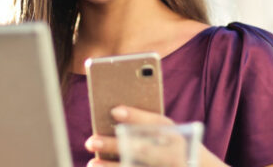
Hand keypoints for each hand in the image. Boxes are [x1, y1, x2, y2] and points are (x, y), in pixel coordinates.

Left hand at [85, 106, 227, 166]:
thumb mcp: (172, 135)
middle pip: (143, 150)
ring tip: (92, 164)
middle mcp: (177, 156)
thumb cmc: (179, 150)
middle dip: (116, 146)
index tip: (114, 111)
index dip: (136, 117)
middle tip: (92, 141)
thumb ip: (148, 127)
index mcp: (180, 137)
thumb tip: (114, 116)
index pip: (158, 123)